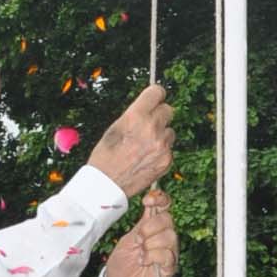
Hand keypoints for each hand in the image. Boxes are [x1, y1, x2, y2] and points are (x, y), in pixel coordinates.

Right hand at [90, 82, 173, 198]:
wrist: (107, 184)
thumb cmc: (106, 155)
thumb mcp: (115, 127)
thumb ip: (135, 115)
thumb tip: (148, 106)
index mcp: (136, 116)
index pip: (157, 92)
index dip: (155, 95)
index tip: (154, 98)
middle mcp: (152, 128)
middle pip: (168, 110)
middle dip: (159, 115)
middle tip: (148, 124)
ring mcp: (162, 146)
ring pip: (170, 131)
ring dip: (161, 134)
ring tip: (144, 145)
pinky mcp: (167, 160)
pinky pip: (169, 148)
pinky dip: (161, 151)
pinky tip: (146, 157)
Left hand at [103, 188, 177, 276]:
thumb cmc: (121, 264)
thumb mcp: (127, 240)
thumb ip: (141, 225)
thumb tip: (150, 205)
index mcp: (152, 227)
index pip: (164, 206)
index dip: (160, 199)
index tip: (146, 201)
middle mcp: (163, 237)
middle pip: (167, 220)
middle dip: (150, 227)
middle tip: (138, 240)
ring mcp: (168, 252)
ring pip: (169, 237)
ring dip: (151, 244)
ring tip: (140, 254)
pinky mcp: (170, 268)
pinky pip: (168, 255)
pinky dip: (153, 256)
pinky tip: (144, 262)